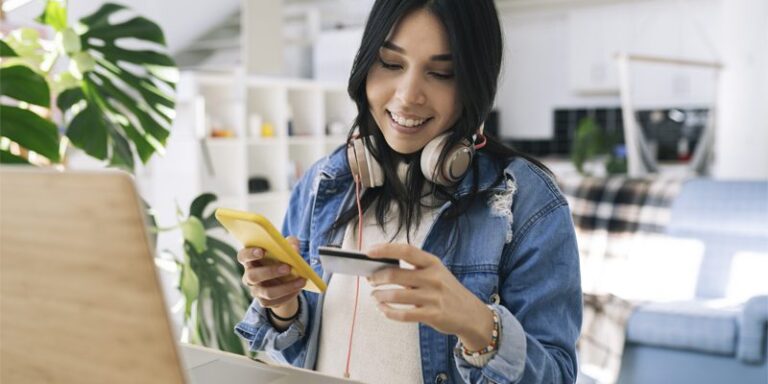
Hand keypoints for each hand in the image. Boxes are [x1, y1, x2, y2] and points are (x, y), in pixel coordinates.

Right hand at [236, 236, 305, 321]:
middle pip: (253, 276)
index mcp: (250, 260)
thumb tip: (294, 248)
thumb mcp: (289, 247)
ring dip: (285, 287)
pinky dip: (289, 295)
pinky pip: (275, 302)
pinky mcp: (264, 302)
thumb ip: (291, 243)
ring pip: (266, 292)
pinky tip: (298, 289)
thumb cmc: (284, 258)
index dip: (249, 254)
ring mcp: (255, 290)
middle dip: (271, 272)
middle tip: (288, 267)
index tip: (262, 251)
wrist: (287, 280)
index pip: (243, 256)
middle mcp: (249, 276)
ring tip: (300, 280)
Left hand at [367, 244, 494, 350]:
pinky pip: (402, 314)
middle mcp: (433, 278)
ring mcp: (433, 297)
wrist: (471, 314)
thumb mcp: (436, 273)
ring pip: (395, 296)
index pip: (406, 250)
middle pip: (395, 274)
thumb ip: (414, 270)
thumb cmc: (447, 291)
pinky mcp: (432, 315)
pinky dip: (387, 312)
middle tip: (370, 280)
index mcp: (433, 263)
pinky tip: (383, 309)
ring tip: (375, 296)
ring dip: (379, 296)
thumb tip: (381, 269)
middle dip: (376, 277)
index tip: (368, 252)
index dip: (385, 249)